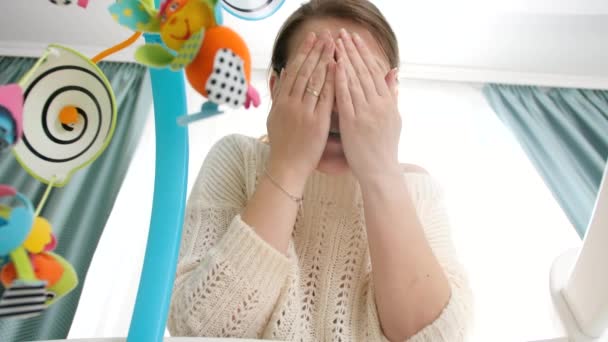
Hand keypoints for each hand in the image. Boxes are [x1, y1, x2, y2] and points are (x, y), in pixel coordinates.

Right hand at [266, 30, 335, 188]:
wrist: (286, 167)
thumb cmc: (282, 144)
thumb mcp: (273, 116)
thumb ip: (277, 95)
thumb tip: (280, 72)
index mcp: (280, 101)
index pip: (293, 71)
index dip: (303, 53)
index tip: (311, 39)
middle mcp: (290, 104)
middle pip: (304, 71)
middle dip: (315, 51)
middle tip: (325, 35)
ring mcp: (303, 112)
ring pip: (314, 81)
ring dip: (324, 60)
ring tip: (333, 45)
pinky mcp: (316, 122)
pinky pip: (326, 98)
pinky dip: (332, 81)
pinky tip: (338, 69)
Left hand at [334, 28, 401, 181]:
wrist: (381, 172)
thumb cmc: (384, 148)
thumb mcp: (394, 119)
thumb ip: (392, 95)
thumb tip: (393, 74)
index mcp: (388, 102)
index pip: (375, 72)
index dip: (365, 54)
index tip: (356, 39)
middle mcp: (379, 104)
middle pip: (364, 71)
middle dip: (353, 51)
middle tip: (344, 34)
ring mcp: (366, 113)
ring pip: (355, 80)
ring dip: (345, 59)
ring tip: (336, 44)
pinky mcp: (353, 123)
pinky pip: (346, 97)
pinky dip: (340, 80)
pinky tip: (334, 66)